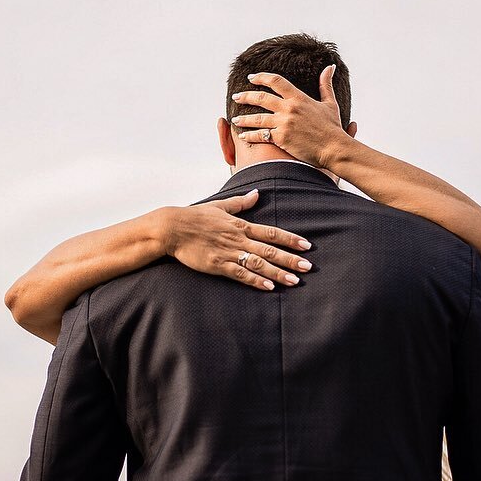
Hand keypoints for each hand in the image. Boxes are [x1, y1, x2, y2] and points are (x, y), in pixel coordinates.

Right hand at [161, 189, 313, 290]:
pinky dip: (255, 280)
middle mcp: (238, 238)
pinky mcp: (217, 264)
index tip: (307, 246)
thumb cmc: (195, 217)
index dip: (291, 239)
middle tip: (309, 267)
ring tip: (295, 281)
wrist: (172, 227)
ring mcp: (228, 252)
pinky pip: (240, 274)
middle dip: (291, 259)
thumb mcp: (220, 206)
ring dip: (278, 272)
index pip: (271, 232)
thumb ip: (241, 203)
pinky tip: (268, 287)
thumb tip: (257, 194)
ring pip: (258, 263)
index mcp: (240, 225)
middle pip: (270, 249)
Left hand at [229, 65, 354, 168]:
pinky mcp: (281, 138)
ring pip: (257, 118)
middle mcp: (289, 108)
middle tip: (236, 96)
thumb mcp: (330, 103)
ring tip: (235, 119)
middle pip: (261, 98)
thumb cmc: (333, 128)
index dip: (261, 77)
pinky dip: (249, 136)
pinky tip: (242, 136)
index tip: (251, 78)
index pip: (276, 81)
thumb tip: (329, 67)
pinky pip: (260, 135)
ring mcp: (284, 123)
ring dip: (243, 118)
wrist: (334, 148)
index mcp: (298, 98)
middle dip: (245, 96)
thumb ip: (326, 84)